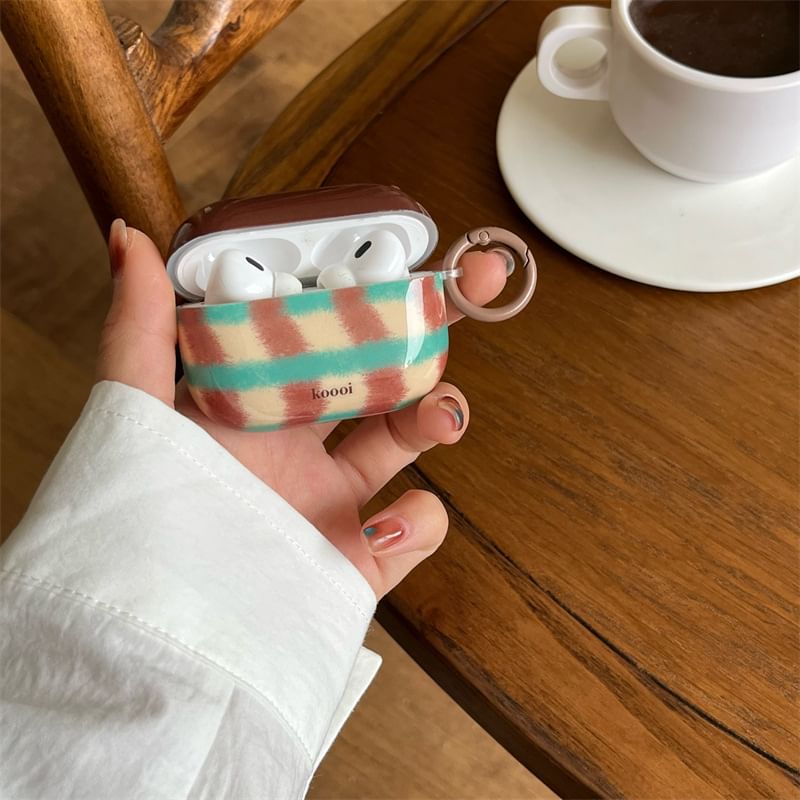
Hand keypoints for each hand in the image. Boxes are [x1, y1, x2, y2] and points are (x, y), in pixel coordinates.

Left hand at [97, 220, 506, 597]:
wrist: (164, 631)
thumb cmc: (147, 512)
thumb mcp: (139, 408)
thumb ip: (140, 328)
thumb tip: (130, 239)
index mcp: (259, 401)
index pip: (325, 330)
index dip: (370, 289)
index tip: (413, 253)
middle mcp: (302, 446)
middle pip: (384, 375)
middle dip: (433, 333)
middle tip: (472, 291)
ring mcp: (335, 502)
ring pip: (411, 441)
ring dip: (441, 414)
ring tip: (443, 413)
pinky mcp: (359, 560)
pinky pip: (418, 530)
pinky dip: (422, 522)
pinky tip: (386, 526)